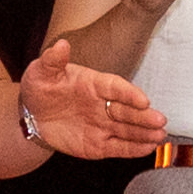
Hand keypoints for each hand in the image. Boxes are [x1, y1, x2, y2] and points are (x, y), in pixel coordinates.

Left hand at [17, 39, 165, 160]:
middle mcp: (102, 104)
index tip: (144, 100)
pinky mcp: (98, 144)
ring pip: (126, 130)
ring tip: (160, 136)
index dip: (129, 94)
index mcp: (93, 83)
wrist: (32, 114)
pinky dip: (132, 149)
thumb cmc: (40, 88)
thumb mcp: (41, 72)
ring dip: (143, 133)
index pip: (115, 87)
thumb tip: (61, 45)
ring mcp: (102, 125)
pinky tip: (148, 148)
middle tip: (160, 121)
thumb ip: (52, 61)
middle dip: (143, 117)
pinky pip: (117, 147)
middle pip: (126, 111)